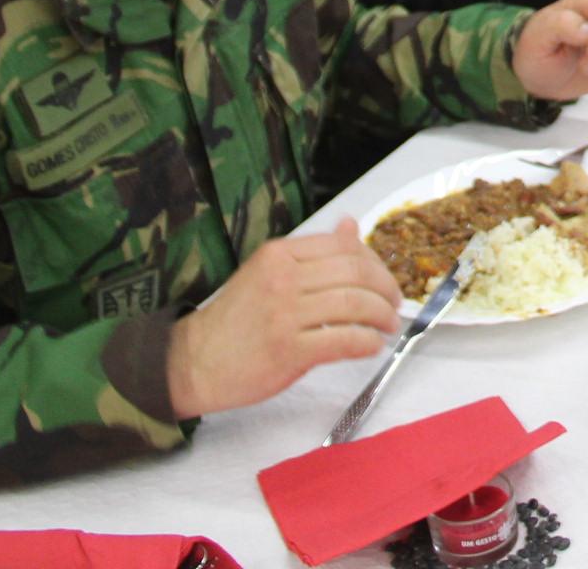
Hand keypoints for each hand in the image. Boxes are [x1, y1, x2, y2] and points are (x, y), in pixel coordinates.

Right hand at [164, 218, 402, 418]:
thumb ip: (313, 253)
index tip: (384, 280)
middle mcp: (283, 278)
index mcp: (279, 254)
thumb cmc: (236, 319)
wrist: (192, 361)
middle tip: (394, 305)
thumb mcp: (268, 272)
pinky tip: (371, 346)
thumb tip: (351, 225)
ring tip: (387, 326)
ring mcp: (285, 314)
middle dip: (386, 289)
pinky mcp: (288, 350)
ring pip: (354, 304)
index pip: (345, 247)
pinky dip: (367, 343)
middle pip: (356, 273)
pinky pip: (343, 340)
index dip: (376, 263)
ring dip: (382, 316)